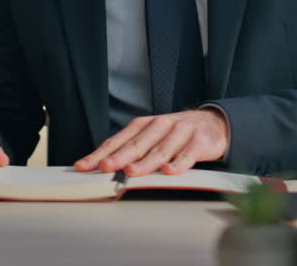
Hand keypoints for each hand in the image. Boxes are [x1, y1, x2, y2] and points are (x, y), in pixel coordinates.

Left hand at [73, 109, 229, 176]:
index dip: (100, 154)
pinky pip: (188, 154)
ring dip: (145, 162)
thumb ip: (131, 151)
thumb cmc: (176, 134)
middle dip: (119, 156)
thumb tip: (102, 167)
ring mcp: (180, 132)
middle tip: (105, 166)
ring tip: (132, 171)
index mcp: (144, 125)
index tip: (84, 166)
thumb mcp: (152, 137)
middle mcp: (160, 126)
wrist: (213, 124)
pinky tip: (169, 171)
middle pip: (137, 143)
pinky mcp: (199, 141)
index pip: (118, 140)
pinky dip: (179, 162)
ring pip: (160, 149)